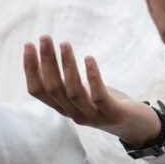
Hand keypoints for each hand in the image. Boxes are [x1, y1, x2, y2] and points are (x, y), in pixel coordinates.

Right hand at [24, 36, 160, 145]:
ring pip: (73, 92)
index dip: (31, 69)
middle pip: (53, 88)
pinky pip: (99, 96)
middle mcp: (73, 114)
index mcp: (63, 107)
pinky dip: (93, 77)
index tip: (29, 45)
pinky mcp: (112, 114)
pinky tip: (89, 58)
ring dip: (67, 66)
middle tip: (45, 37)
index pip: (38, 91)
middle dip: (47, 61)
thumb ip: (67, 82)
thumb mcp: (83, 92)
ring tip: (64, 43)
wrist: (136, 126)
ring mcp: (92, 116)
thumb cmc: (106, 103)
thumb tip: (50, 57)